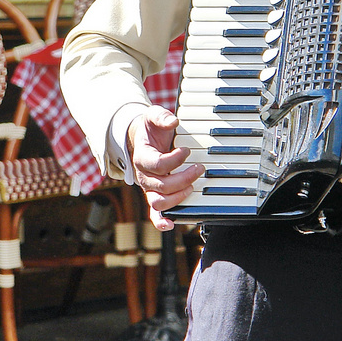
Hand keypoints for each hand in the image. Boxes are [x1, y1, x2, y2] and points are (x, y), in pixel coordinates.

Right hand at [127, 105, 203, 230]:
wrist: (143, 139)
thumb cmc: (150, 129)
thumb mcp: (153, 115)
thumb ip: (162, 116)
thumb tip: (173, 122)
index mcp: (141, 157)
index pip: (157, 164)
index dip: (174, 159)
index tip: (187, 150)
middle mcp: (143, 176)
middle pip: (161, 185)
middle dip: (184, 178)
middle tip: (199, 167)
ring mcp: (149, 188)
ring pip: (158, 202)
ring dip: (178, 196)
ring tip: (193, 185)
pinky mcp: (155, 195)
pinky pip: (154, 214)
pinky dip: (161, 222)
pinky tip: (171, 224)